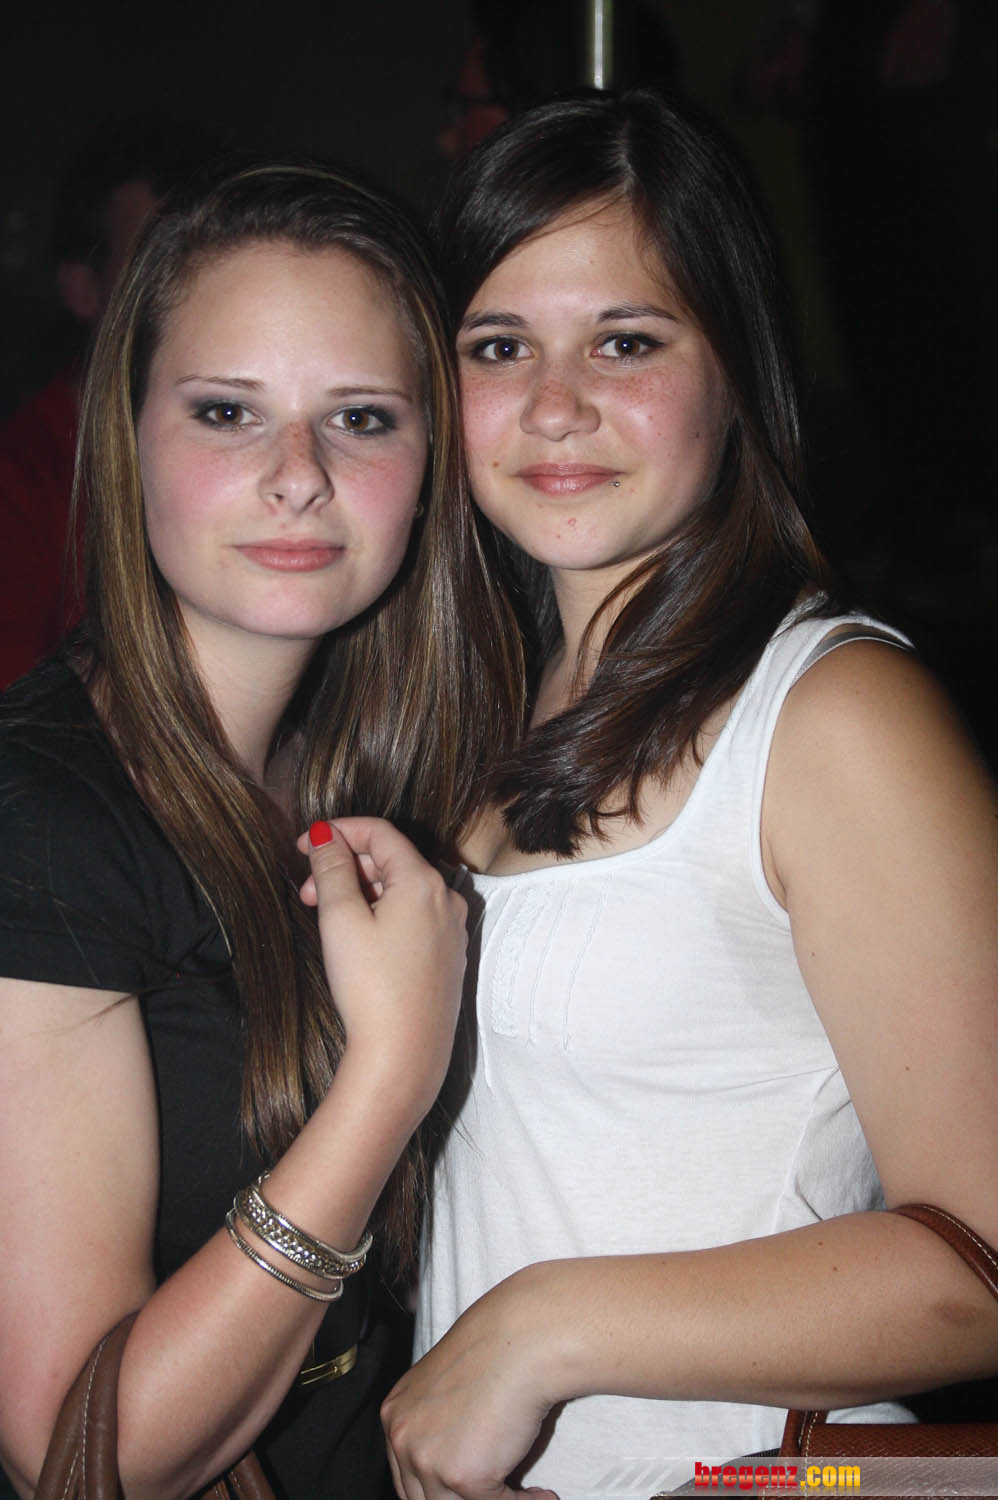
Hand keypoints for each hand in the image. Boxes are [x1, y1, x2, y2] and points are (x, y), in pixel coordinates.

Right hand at [299, 818, 466, 1113]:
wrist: (404, 1056)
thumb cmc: (371, 988)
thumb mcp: (340, 920)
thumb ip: (332, 869)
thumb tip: (325, 836)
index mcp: (423, 882)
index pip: (379, 832)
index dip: (338, 831)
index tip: (304, 845)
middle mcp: (446, 900)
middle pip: (391, 860)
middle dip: (345, 867)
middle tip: (307, 893)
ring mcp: (451, 930)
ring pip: (400, 890)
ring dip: (361, 892)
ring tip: (326, 917)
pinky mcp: (447, 958)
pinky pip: (412, 918)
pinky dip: (381, 914)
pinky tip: (356, 938)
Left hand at [381, 1274, 558, 1499]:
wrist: (523, 1341)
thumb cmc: (497, 1352)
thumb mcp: (448, 1387)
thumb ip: (437, 1425)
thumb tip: (456, 1461)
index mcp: (395, 1413)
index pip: (406, 1473)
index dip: (439, 1487)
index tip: (468, 1491)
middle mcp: (402, 1438)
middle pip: (423, 1497)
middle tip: (497, 1496)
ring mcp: (427, 1460)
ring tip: (525, 1497)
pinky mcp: (462, 1476)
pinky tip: (542, 1495)